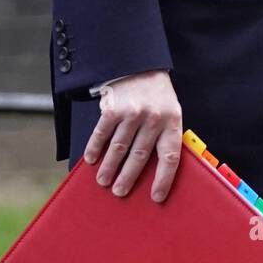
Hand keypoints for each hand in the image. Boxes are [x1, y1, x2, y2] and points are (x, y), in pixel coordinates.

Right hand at [83, 69, 182, 201]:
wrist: (141, 65)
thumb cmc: (158, 96)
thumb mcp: (171, 112)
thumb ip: (166, 136)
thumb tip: (158, 170)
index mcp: (172, 122)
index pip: (170, 157)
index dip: (164, 179)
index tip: (156, 197)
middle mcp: (153, 118)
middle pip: (140, 156)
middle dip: (128, 178)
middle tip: (120, 192)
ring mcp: (133, 113)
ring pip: (119, 148)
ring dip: (110, 167)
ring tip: (104, 180)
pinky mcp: (114, 107)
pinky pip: (102, 133)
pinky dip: (95, 147)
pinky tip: (90, 159)